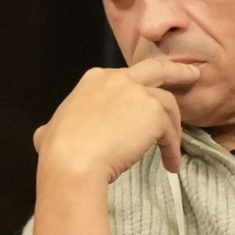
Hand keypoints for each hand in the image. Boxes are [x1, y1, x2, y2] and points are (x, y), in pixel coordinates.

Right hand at [35, 60, 197, 187]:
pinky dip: (173, 149)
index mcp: (94, 79)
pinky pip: (171, 132)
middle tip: (193, 75)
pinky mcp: (153, 112)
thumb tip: (42, 135)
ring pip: (168, 105)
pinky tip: (171, 164)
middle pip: (157, 70)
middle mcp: (118, 78)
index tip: (146, 97)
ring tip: (175, 149)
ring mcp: (138, 93)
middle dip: (177, 71)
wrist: (74, 161)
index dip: (139, 88)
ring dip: (174, 128)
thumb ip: (52, 128)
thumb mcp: (49, 131)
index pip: (126, 78)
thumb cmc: (59, 151)